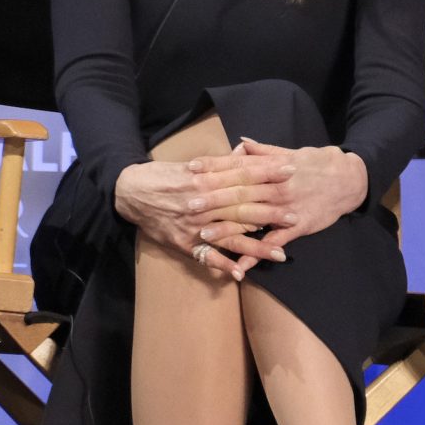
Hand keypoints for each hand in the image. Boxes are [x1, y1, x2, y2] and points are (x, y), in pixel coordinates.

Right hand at [113, 149, 295, 278]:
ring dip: (256, 246)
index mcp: (205, 179)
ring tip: (280, 254)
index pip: (242, 175)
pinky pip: (206, 256)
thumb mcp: (192, 164)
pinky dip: (222, 265)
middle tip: (295, 216)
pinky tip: (241, 274)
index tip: (291, 172)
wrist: (129, 192)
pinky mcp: (185, 243)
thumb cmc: (164, 175)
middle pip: (241, 206)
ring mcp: (194, 225)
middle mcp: (202, 202)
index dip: (267, 174)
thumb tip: (245, 151)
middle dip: (270, 212)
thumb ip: (220, 162)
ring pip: (230, 235)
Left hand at [183, 139, 367, 273]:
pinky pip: (274, 242)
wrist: (350, 179)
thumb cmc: (318, 164)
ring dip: (228, 227)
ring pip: (253, 218)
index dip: (213, 166)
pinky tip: (240, 264)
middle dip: (213, 198)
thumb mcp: (291, 153)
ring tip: (204, 235)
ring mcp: (287, 208)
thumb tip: (241, 144)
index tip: (190, 168)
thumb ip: (264, 152)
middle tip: (187, 204)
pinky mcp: (298, 226)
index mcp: (272, 169)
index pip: (237, 166)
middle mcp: (276, 188)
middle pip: (240, 193)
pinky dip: (257, 253)